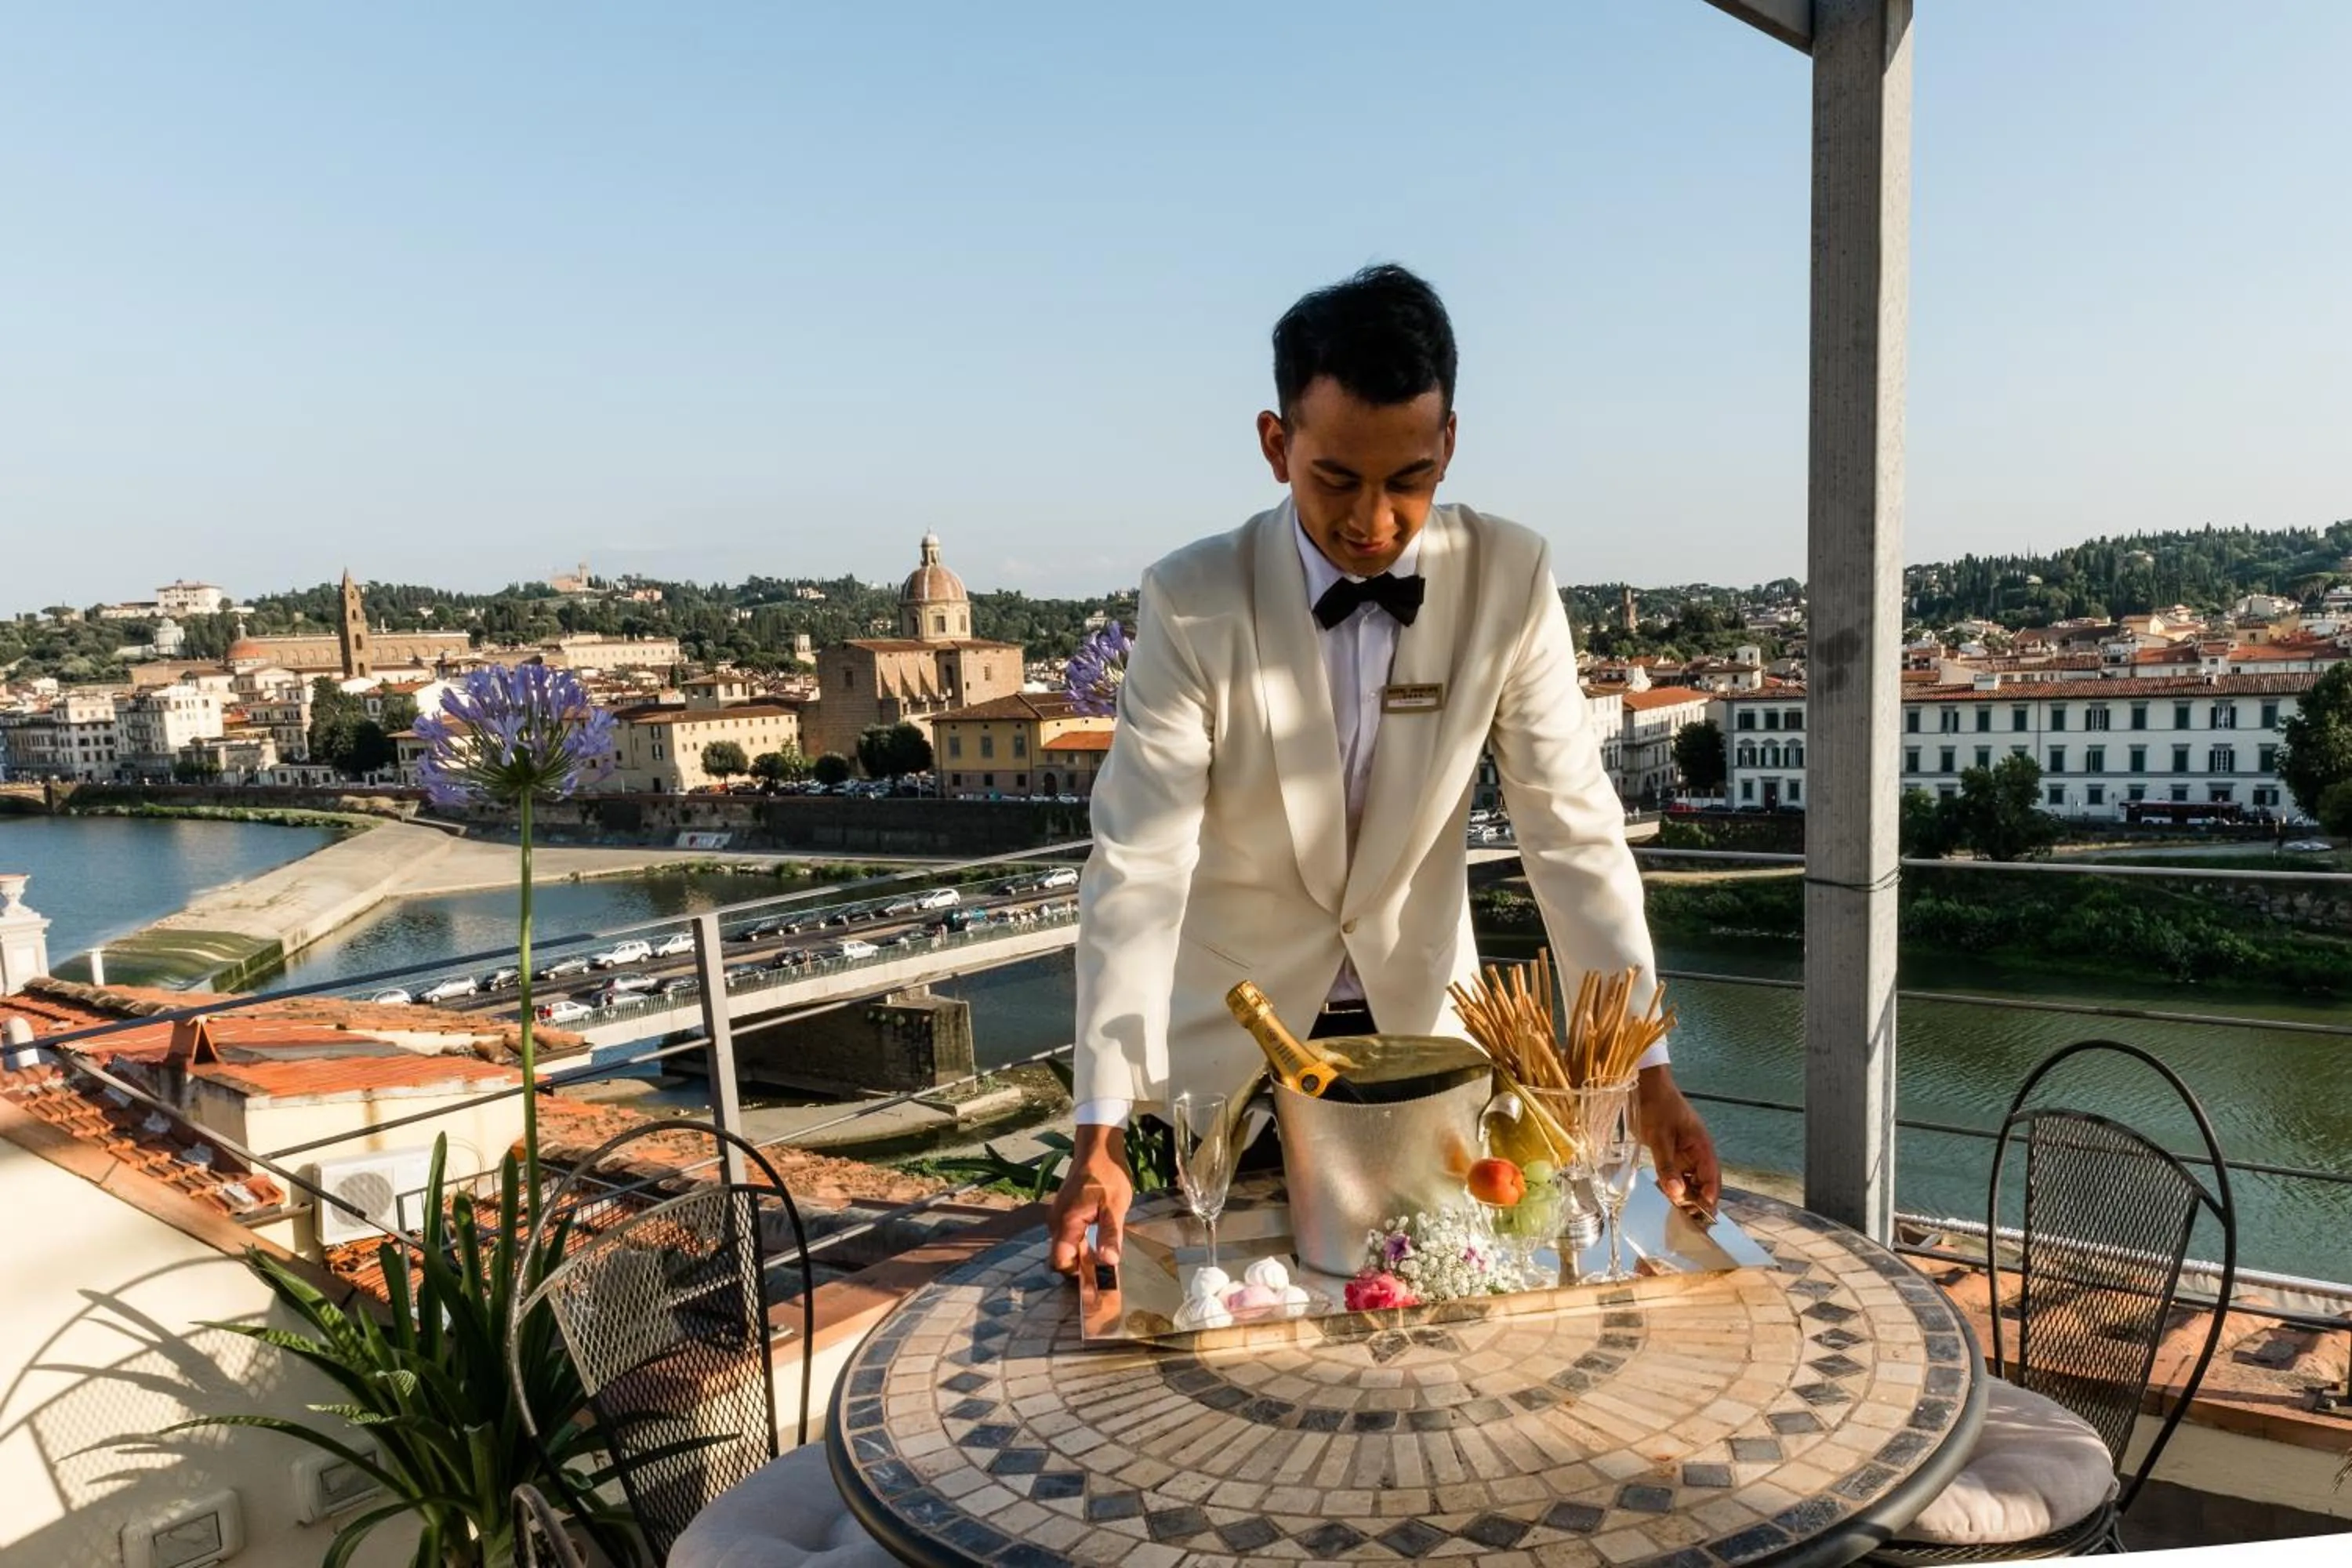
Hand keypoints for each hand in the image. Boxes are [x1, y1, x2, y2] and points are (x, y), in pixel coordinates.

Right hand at [1047, 1125, 1134, 1275]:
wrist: (1097, 1149)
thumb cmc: (1108, 1175)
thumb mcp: (1116, 1206)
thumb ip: (1110, 1235)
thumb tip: (1109, 1262)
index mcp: (1067, 1221)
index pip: (1060, 1261)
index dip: (1077, 1272)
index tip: (1097, 1273)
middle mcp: (1056, 1221)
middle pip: (1061, 1255)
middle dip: (1081, 1264)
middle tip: (1105, 1260)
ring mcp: (1056, 1215)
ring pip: (1064, 1245)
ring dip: (1081, 1251)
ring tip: (1104, 1245)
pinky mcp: (1061, 1211)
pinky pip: (1066, 1234)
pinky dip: (1079, 1240)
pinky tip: (1097, 1233)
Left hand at [1635, 1065, 1720, 1218]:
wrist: (1644, 1084)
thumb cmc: (1656, 1106)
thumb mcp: (1659, 1137)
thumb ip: (1667, 1166)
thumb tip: (1677, 1194)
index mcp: (1702, 1146)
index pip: (1712, 1177)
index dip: (1710, 1197)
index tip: (1704, 1216)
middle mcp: (1696, 1152)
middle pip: (1703, 1182)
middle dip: (1698, 1201)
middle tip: (1690, 1224)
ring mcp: (1684, 1152)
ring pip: (1689, 1180)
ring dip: (1685, 1196)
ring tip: (1678, 1218)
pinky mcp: (1671, 1152)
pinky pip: (1676, 1174)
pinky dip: (1673, 1186)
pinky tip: (1665, 1199)